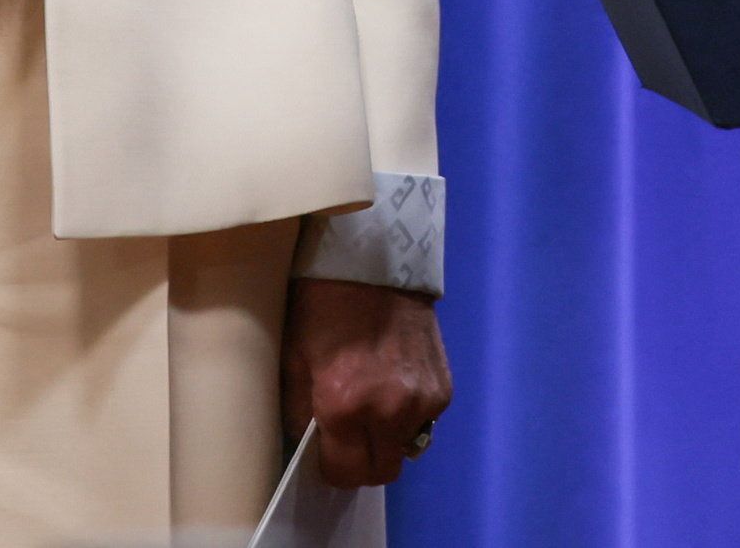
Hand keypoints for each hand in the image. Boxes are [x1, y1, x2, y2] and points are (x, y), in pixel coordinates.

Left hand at [283, 277, 450, 487]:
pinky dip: (409, 416)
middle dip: (363, 463)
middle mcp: (391, 412)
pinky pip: (424, 423)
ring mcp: (424, 400)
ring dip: (388, 440)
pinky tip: (394, 386)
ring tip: (373, 408)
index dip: (332, 470)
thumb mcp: (294, 363)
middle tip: (349, 440)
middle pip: (383, 471)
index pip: (346, 474)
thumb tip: (311, 448)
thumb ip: (301, 415)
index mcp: (346, 407)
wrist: (376, 264)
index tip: (326, 454)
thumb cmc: (323, 311)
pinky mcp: (444, 387)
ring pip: (407, 449)